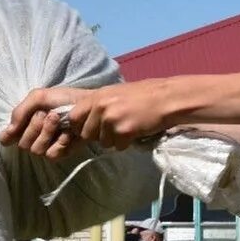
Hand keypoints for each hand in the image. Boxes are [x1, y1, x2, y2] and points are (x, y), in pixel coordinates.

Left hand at [0, 82, 170, 157]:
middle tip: (115, 125)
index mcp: (96, 97)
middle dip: (98, 134)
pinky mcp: (124, 132)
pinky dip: (126, 142)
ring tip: (128, 125)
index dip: (80, 126)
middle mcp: (101, 108)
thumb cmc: (141, 96)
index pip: (74, 119)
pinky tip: (135, 130)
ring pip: (103, 142)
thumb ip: (95, 106)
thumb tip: (76, 120)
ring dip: (114, 139)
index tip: (90, 127)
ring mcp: (112, 120)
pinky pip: (118, 146)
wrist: (165, 99)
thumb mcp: (113, 94)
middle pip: (87, 134)